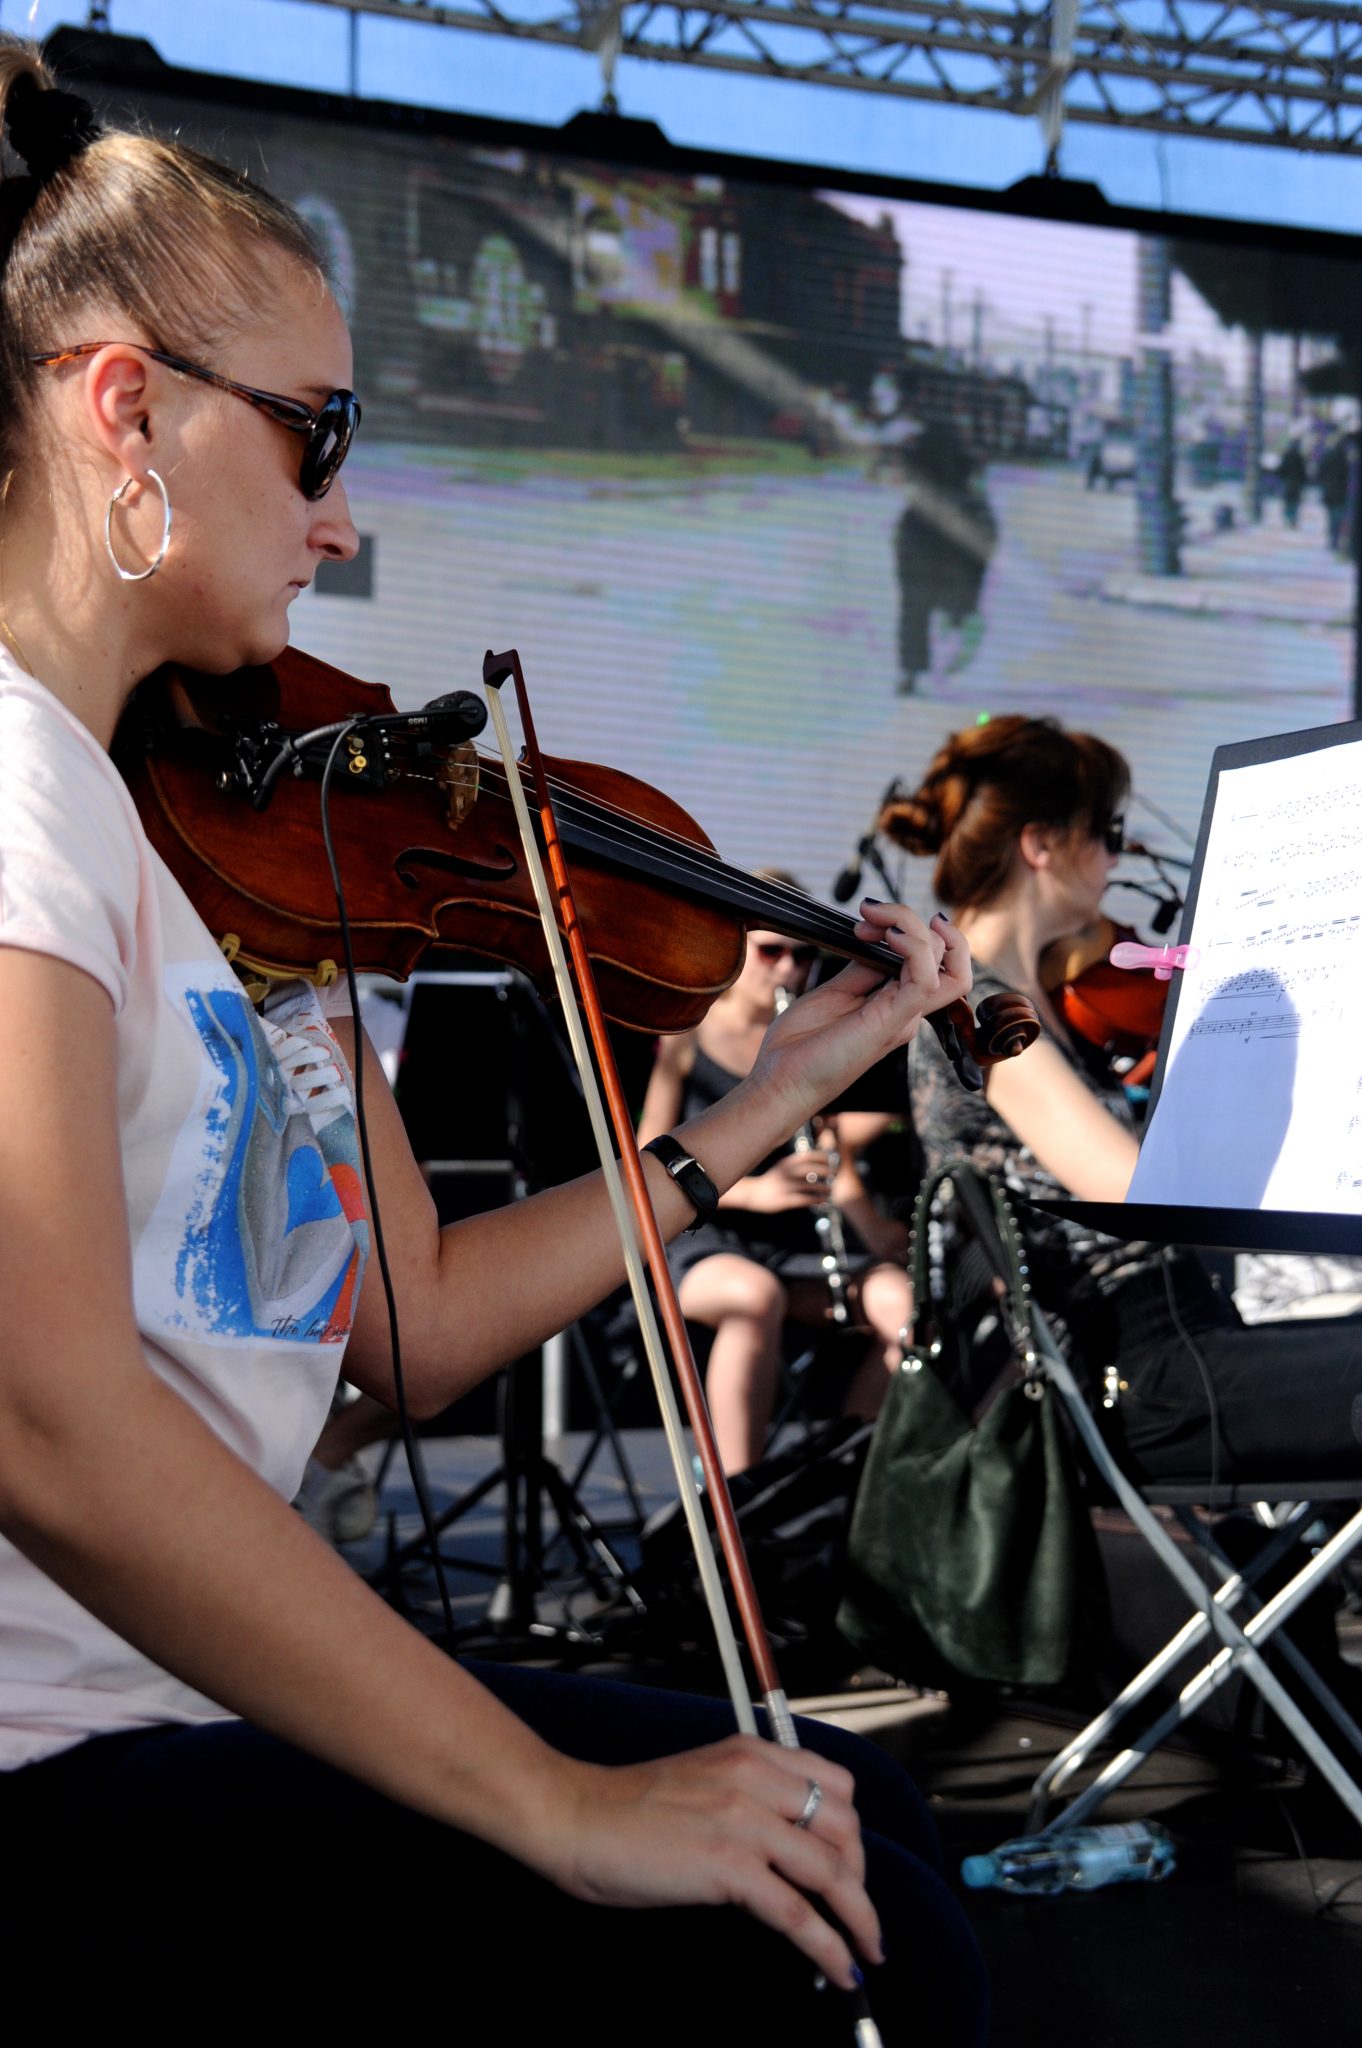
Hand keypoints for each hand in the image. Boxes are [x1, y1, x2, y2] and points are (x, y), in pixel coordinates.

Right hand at [541, 1736, 880, 1990]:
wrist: (574, 1815)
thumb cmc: (625, 1809)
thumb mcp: (701, 1783)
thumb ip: (745, 1799)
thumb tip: (784, 1852)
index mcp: (750, 1754)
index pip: (835, 1785)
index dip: (852, 1833)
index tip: (852, 1869)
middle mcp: (755, 1779)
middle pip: (845, 1828)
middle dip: (860, 1878)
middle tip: (856, 1914)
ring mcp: (744, 1821)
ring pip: (832, 1871)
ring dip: (860, 1918)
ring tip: (866, 1950)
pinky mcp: (728, 1866)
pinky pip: (798, 1913)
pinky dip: (829, 1946)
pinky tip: (840, 1968)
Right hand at [745, 1150, 837, 1213]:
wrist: (753, 1193)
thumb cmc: (771, 1180)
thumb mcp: (781, 1167)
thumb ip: (795, 1164)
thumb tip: (815, 1163)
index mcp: (785, 1163)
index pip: (806, 1156)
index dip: (819, 1156)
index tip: (829, 1159)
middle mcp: (786, 1173)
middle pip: (810, 1169)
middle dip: (824, 1170)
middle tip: (833, 1173)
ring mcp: (785, 1187)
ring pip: (809, 1186)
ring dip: (822, 1187)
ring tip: (830, 1189)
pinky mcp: (785, 1200)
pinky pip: (804, 1199)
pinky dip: (816, 1199)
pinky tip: (823, 1200)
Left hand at [753, 901, 970, 1130]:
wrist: (779, 1082)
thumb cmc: (801, 1046)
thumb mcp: (834, 993)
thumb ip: (861, 969)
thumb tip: (878, 941)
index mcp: (895, 1005)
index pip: (934, 962)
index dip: (909, 928)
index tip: (871, 916)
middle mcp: (906, 1012)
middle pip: (949, 960)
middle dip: (913, 920)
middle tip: (868, 914)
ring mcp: (903, 1017)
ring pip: (947, 965)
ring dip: (912, 926)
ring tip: (872, 917)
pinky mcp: (892, 1022)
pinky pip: (926, 979)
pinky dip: (914, 948)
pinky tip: (888, 936)